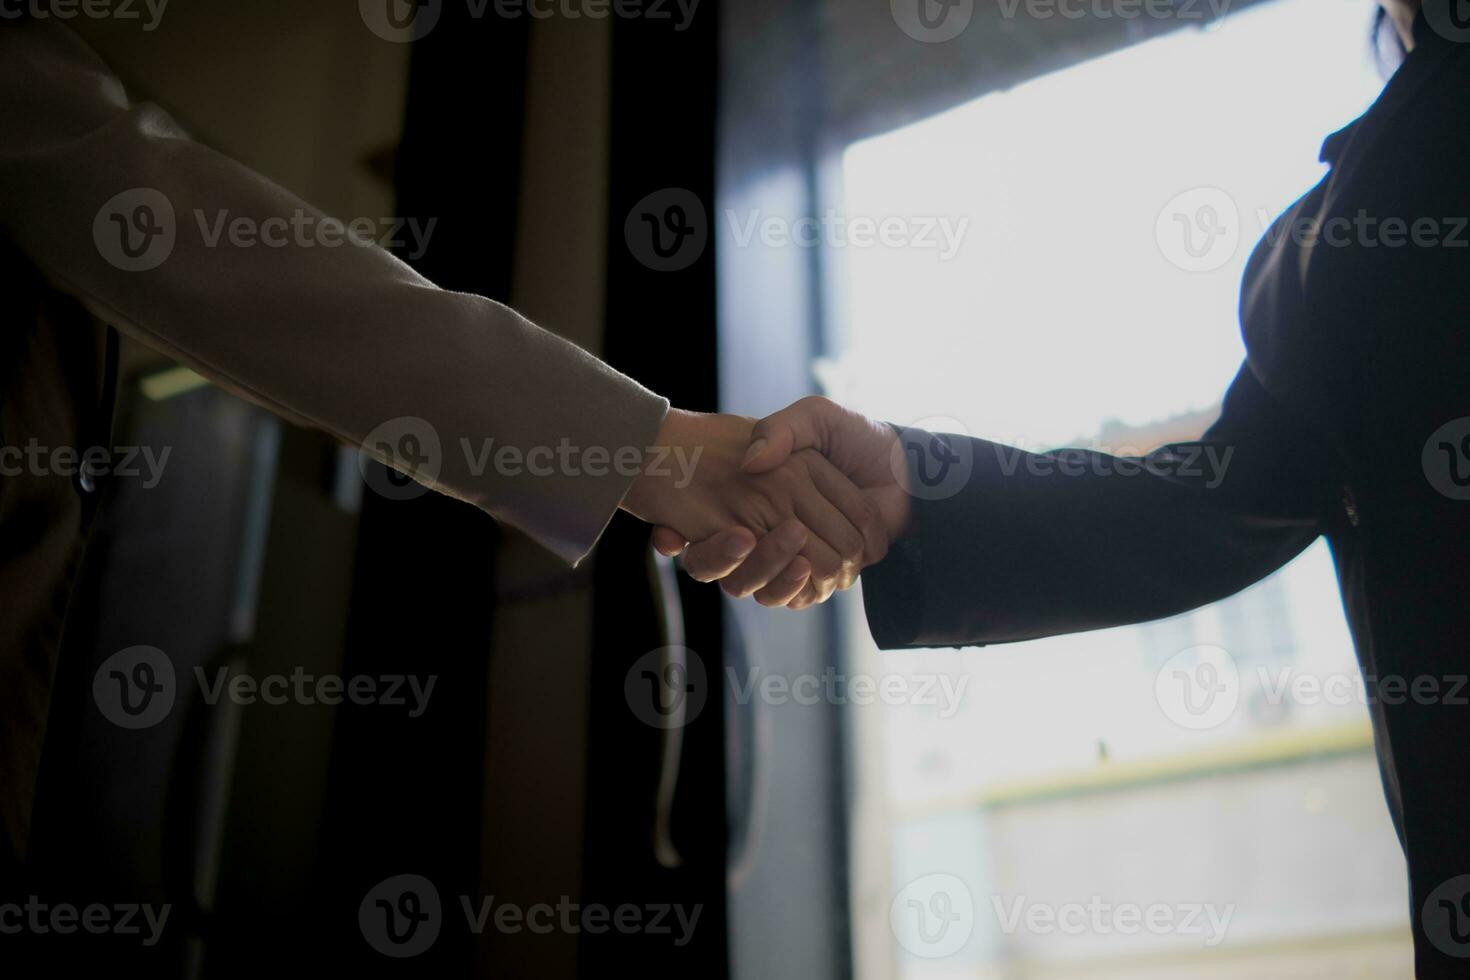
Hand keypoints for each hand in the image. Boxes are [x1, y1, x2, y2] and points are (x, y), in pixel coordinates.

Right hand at [621, 408, 887, 606]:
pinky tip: (811, 565)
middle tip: (742, 534)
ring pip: (761, 588)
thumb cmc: (855, 439)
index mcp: (756, 498)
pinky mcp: (821, 578)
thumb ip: (780, 432)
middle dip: (727, 559)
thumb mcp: (814, 418)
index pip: (708, 533)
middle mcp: (767, 532)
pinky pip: (799, 597)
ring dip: (772, 571)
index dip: (697, 539)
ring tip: (788, 541)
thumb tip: (751, 465)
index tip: (684, 531)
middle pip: (728, 570)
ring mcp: (793, 559)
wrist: (905, 468)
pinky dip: (804, 585)